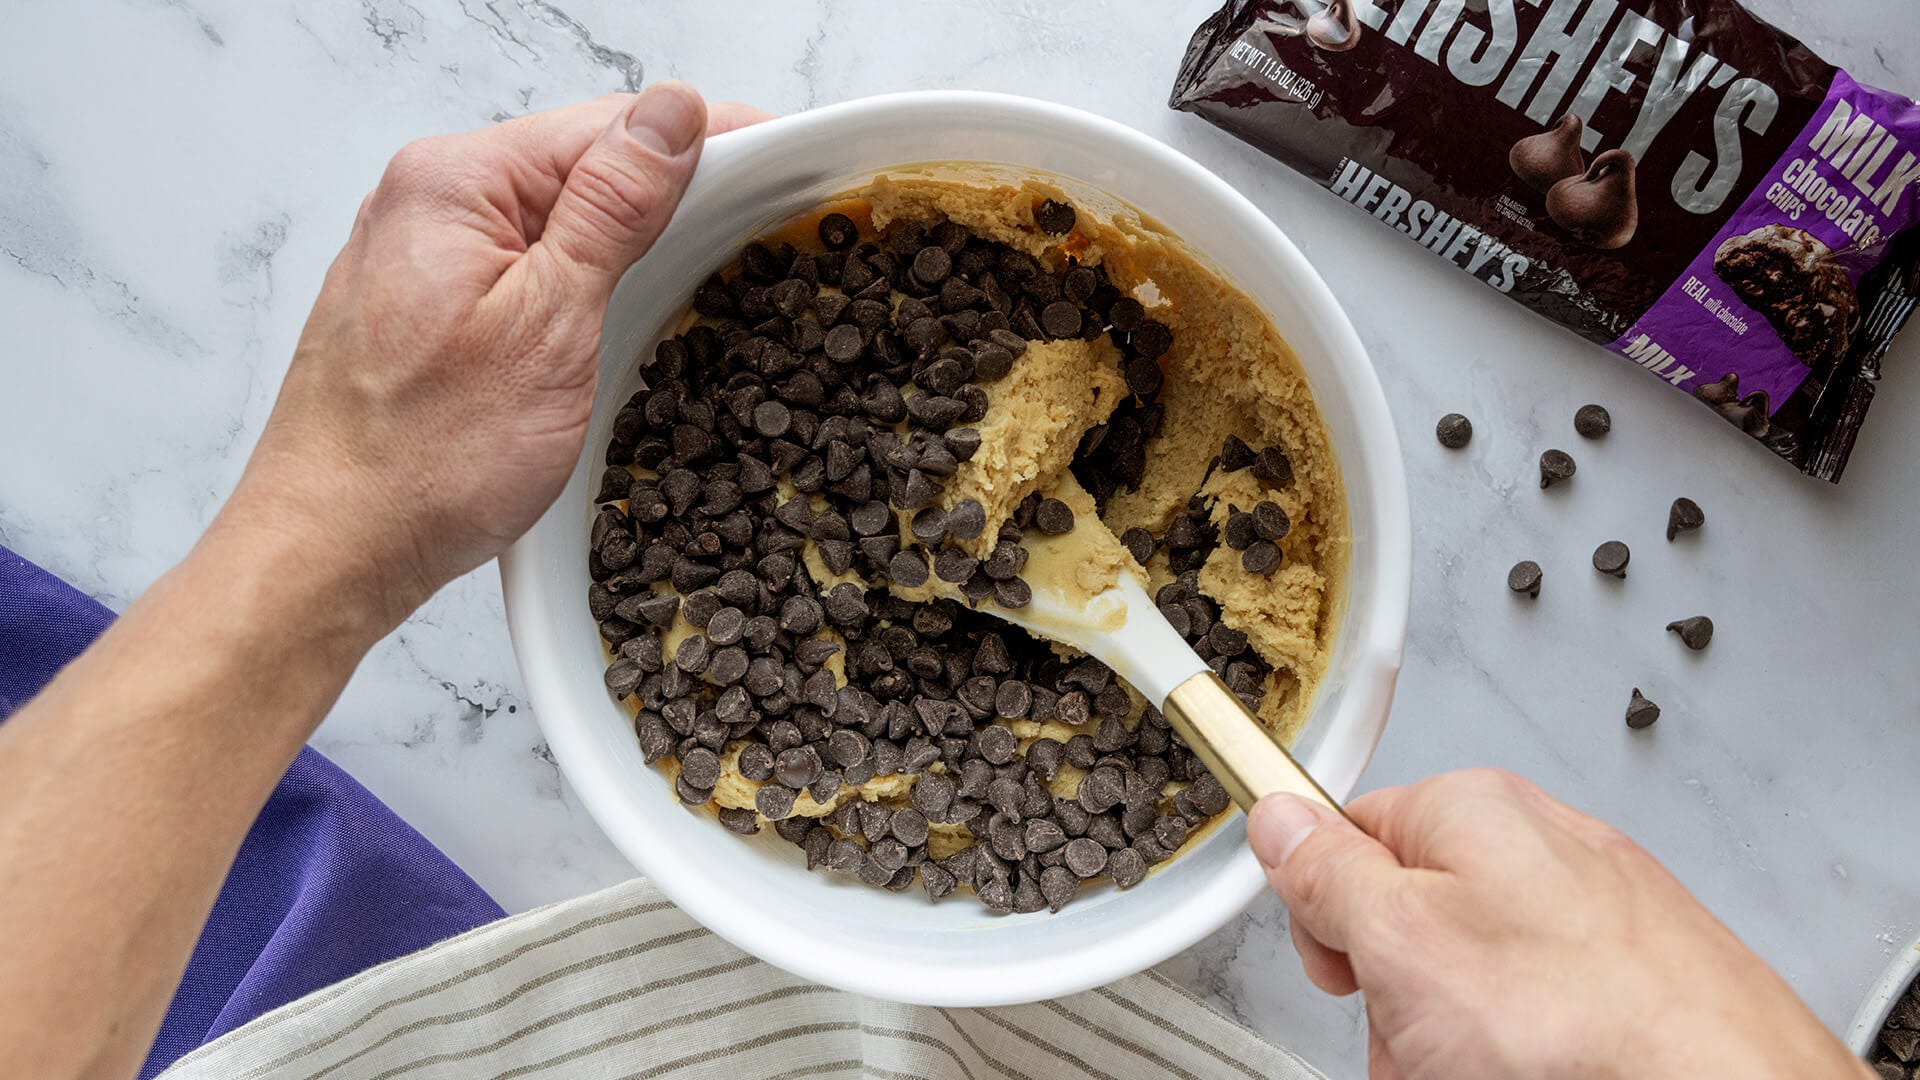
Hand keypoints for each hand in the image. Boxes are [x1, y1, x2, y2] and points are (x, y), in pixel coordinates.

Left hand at [221, 84, 769, 628]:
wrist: (332, 550)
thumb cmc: (423, 462)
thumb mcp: (551, 327)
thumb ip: (613, 209)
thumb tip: (672, 116)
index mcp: (452, 184)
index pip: (608, 127)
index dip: (704, 139)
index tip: (775, 152)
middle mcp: (423, 201)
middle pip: (576, 163)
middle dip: (667, 186)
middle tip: (759, 216)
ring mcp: (415, 251)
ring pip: (549, 214)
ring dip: (621, 234)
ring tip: (701, 258)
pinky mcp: (420, 302)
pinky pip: (517, 258)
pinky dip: (573, 274)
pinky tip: (610, 306)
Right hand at [1248, 770, 1867, 1078]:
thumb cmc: (1586, 1028)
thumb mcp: (1398, 941)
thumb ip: (1324, 872)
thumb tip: (1280, 820)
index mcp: (1473, 810)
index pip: (1351, 837)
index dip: (1329, 915)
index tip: (1341, 968)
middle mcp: (1541, 850)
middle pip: (1414, 924)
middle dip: (1400, 1002)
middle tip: (1424, 1041)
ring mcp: (1595, 922)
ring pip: (1475, 987)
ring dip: (1456, 1047)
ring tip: (1485, 1074)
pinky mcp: (1635, 987)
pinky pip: (1538, 1025)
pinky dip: (1520, 1060)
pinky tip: (1531, 1077)